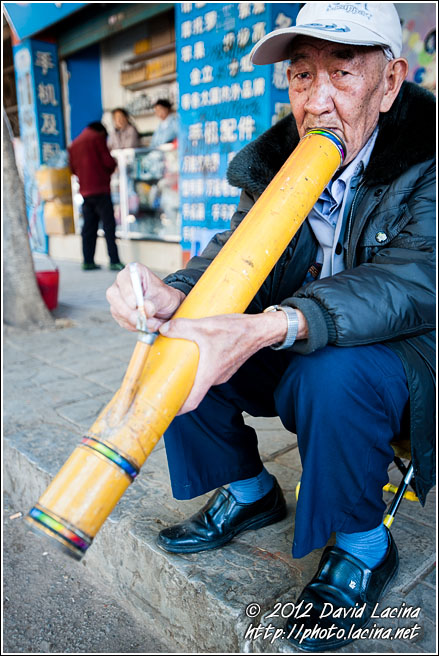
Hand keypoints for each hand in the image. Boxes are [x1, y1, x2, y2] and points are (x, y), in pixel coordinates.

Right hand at [106, 263, 184, 331]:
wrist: (166, 307)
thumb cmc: (164, 297)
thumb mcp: (164, 297)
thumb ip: (155, 302)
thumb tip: (145, 309)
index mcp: (134, 271)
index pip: (123, 279)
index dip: (127, 292)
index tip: (135, 304)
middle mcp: (122, 283)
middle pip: (113, 295)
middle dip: (128, 311)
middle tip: (143, 319)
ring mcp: (118, 298)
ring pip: (116, 310)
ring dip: (134, 321)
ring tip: (152, 323)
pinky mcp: (118, 311)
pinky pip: (121, 321)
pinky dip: (134, 326)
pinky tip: (146, 325)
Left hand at [159, 311, 292, 414]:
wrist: (259, 330)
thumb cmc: (236, 331)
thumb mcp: (204, 326)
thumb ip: (182, 327)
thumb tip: (164, 329)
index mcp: (208, 374)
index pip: (192, 402)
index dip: (178, 409)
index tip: (166, 410)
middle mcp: (216, 378)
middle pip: (195, 390)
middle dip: (180, 388)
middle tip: (165, 383)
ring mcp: (222, 373)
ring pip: (202, 379)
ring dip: (191, 376)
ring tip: (177, 366)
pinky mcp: (226, 366)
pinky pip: (210, 371)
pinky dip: (200, 368)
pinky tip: (194, 355)